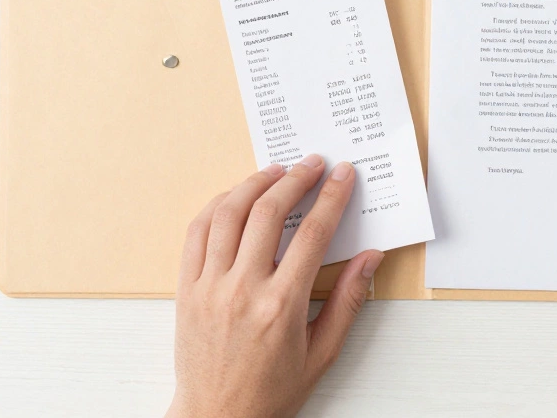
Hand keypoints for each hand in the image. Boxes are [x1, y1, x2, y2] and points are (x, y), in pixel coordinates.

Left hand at [168, 156, 383, 417]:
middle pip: (270, 212)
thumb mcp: (322, 353)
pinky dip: (216, 206)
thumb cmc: (270, 391)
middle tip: (313, 163)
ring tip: (276, 171)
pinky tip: (235, 197)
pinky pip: (196, 233)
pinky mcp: (187, 289)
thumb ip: (347, 301)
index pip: (313, 233)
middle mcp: (243, 290)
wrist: (218, 417)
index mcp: (282, 306)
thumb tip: (370, 259)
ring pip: (229, 214)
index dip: (331, 197)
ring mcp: (210, 287)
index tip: (342, 176)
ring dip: (255, 183)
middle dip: (296, 179)